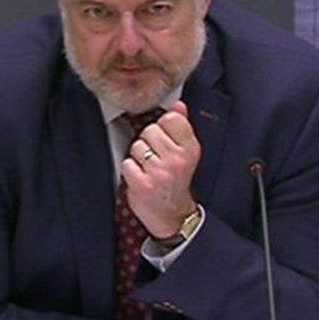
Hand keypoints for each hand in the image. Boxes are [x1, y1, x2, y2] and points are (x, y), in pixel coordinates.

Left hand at [121, 101, 200, 237]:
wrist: (172, 215)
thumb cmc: (176, 181)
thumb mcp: (186, 153)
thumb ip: (181, 126)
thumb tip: (178, 104)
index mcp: (190, 148)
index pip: (170, 118)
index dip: (162, 127)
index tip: (165, 141)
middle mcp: (177, 159)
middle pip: (150, 130)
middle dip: (148, 142)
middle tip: (155, 158)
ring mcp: (160, 172)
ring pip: (137, 146)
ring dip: (138, 157)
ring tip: (149, 168)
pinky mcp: (143, 184)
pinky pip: (127, 164)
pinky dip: (130, 171)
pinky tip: (141, 178)